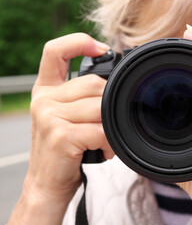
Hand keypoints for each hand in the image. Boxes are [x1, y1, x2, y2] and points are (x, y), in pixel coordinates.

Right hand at [3, 33, 113, 224]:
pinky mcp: (60, 135)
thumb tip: (113, 84)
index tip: (101, 49)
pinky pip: (100, 130)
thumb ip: (81, 97)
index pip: (55, 51)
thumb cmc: (64, 148)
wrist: (47, 183)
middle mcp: (44, 99)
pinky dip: (109, 142)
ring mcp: (49, 116)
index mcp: (46, 89)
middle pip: (93, 83)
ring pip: (99, 106)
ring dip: (111, 126)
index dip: (79, 42)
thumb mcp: (65, 116)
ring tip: (105, 141)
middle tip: (107, 125)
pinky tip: (103, 150)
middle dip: (109, 105)